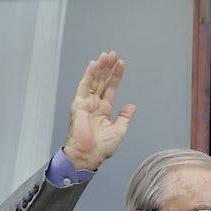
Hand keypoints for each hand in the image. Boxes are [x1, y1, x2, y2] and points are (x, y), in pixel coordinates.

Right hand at [63, 51, 135, 169]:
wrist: (88, 155)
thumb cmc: (102, 148)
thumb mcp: (119, 130)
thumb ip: (124, 117)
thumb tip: (132, 106)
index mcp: (104, 110)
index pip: (111, 89)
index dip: (116, 76)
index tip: (122, 64)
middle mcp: (94, 105)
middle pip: (102, 81)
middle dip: (108, 67)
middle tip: (114, 54)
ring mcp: (86, 104)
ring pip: (94, 81)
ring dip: (100, 67)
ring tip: (107, 55)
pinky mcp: (78, 105)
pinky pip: (84, 86)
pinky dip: (89, 75)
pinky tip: (94, 64)